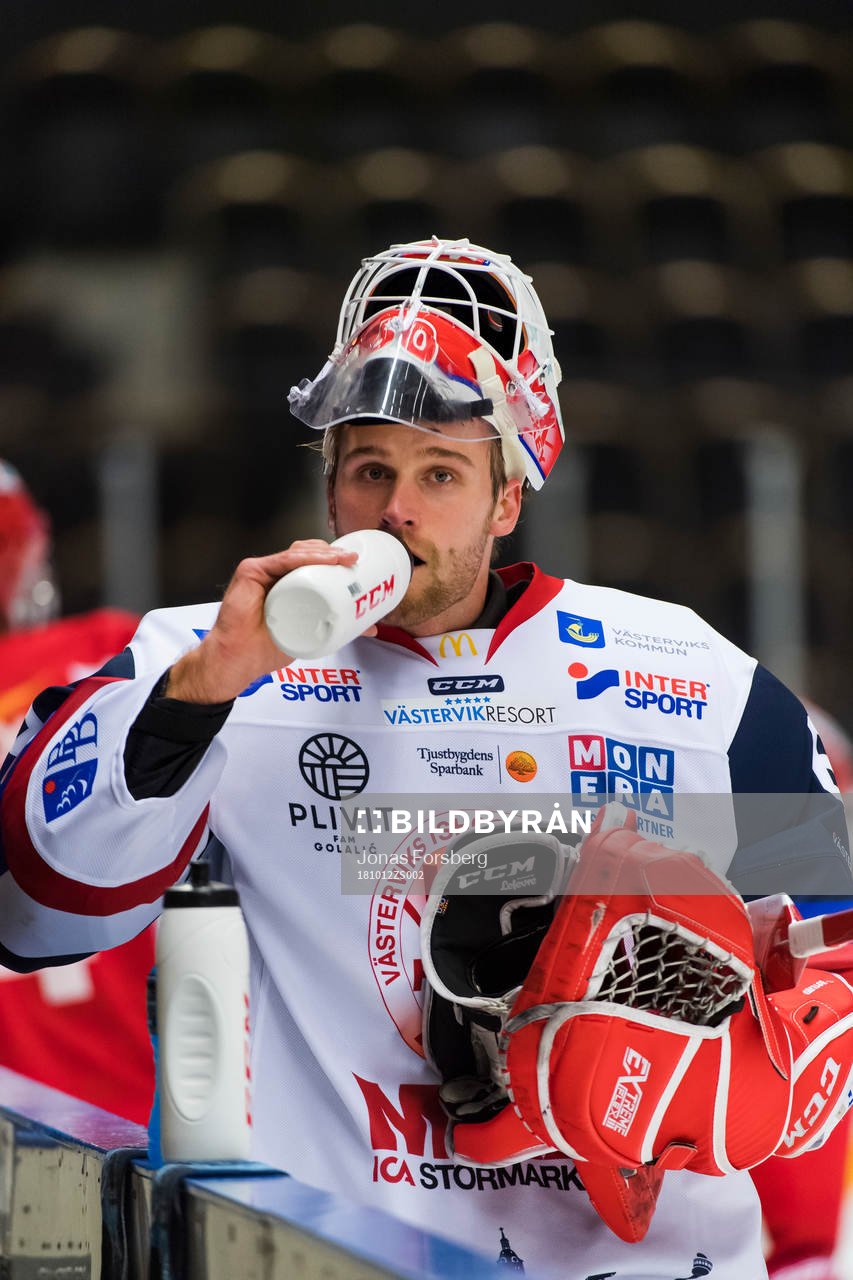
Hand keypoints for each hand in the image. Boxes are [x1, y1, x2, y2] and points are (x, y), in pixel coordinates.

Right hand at [165, 541, 369, 703]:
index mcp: (287, 584)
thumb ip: (337, 627)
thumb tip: (370, 627)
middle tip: (353, 561)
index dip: (335, 560)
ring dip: (324, 553)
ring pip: (298, 553)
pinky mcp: (251, 571)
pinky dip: (305, 558)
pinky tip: (323, 559)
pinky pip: (283, 560)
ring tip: (344, 559)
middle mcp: (275, 574)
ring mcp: (263, 570)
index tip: (356, 564)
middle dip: (333, 553)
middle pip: (307, 553)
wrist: (238, 660)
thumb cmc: (266, 648)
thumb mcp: (310, 634)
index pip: (313, 563)